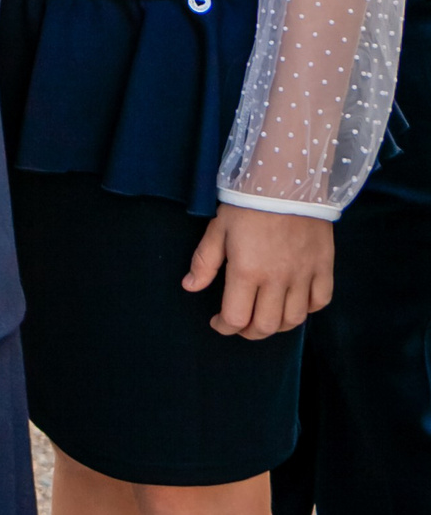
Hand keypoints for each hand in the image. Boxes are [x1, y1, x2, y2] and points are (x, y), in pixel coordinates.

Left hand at [184, 204, 333, 337]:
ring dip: (276, 326)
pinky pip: (320, 301)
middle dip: (248, 332)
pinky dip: (307, 310)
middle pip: (266, 326)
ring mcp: (304, 275)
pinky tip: (294, 303)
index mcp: (247, 271)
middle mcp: (277, 279)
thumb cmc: (247, 204)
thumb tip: (190, 287)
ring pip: (294, 320)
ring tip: (264, 317)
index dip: (224, 327)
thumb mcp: (218, 230)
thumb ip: (204, 262)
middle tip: (239, 325)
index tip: (217, 322)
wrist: (287, 181)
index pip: (236, 317)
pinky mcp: (324, 267)